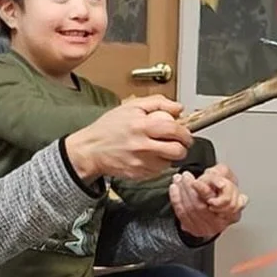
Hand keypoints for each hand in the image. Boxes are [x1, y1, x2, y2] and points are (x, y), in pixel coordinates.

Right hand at [65, 96, 190, 183]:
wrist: (91, 149)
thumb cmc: (109, 127)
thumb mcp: (131, 106)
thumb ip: (157, 103)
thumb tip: (179, 108)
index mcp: (141, 125)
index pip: (174, 130)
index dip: (184, 132)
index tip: (186, 134)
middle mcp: (142, 145)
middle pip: (177, 151)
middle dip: (182, 147)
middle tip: (179, 143)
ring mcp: (140, 162)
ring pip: (169, 163)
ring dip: (169, 156)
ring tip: (160, 149)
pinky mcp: (138, 174)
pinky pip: (158, 171)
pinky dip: (158, 164)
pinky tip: (149, 156)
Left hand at [169, 164, 247, 239]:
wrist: (216, 204)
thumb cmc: (221, 189)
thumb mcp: (225, 176)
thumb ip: (221, 174)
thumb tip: (216, 180)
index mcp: (233, 208)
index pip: (217, 201)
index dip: (204, 191)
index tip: (195, 182)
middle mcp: (221, 221)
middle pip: (201, 206)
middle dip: (189, 189)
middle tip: (185, 176)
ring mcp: (208, 227)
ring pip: (190, 210)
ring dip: (181, 192)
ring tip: (178, 179)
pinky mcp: (195, 229)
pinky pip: (182, 215)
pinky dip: (176, 200)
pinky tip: (174, 189)